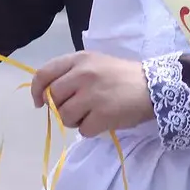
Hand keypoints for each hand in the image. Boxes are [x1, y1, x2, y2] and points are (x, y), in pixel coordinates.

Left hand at [30, 51, 153, 137]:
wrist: (152, 87)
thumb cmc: (121, 75)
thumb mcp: (94, 63)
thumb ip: (71, 74)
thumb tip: (48, 95)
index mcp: (79, 59)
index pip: (44, 73)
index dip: (37, 90)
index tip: (39, 102)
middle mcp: (82, 74)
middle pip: (52, 98)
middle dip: (59, 107)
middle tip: (76, 108)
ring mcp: (92, 95)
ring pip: (64, 116)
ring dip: (75, 120)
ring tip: (91, 114)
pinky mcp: (102, 114)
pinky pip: (83, 130)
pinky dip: (90, 129)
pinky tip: (103, 120)